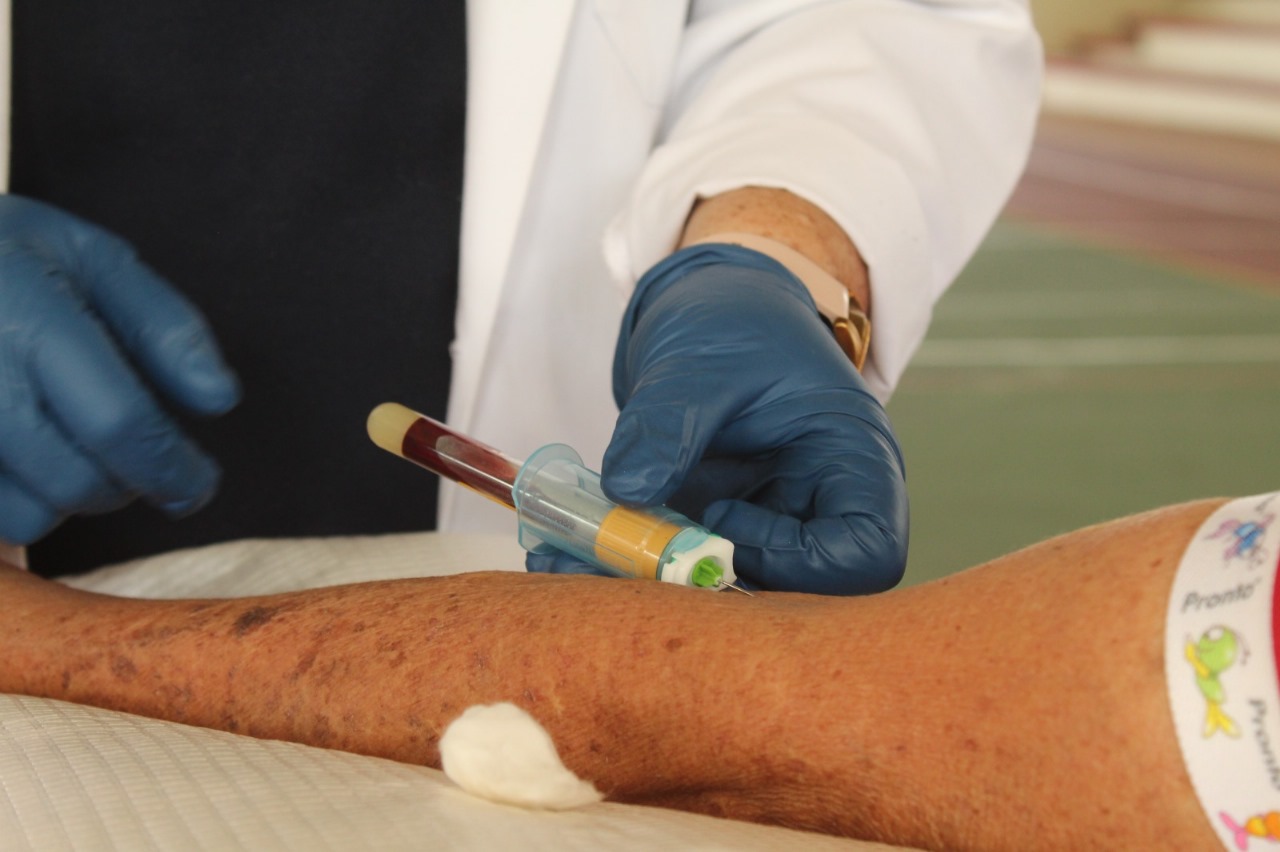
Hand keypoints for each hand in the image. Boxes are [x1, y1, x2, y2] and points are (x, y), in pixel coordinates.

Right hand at [0, 195, 239, 543]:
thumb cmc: (8, 258)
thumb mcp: (94, 260)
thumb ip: (165, 326)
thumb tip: (219, 398)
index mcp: (23, 310)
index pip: (116, 420)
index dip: (172, 465)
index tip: (199, 482)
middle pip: (72, 481)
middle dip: (123, 485)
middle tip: (134, 457)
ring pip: (23, 516)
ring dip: (65, 498)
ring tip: (67, 445)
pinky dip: (14, 499)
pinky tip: (21, 454)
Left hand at [528, 243, 906, 593]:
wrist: (714, 307)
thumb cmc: (739, 320)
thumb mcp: (703, 359)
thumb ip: (668, 424)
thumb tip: (628, 490)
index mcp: (852, 462)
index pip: (866, 555)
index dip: (800, 562)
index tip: (725, 518)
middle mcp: (817, 507)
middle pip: (794, 592)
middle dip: (707, 590)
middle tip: (627, 564)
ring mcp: (765, 524)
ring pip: (726, 589)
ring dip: (653, 588)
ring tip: (577, 563)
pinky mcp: (714, 529)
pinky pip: (679, 567)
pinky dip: (628, 566)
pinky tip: (570, 553)